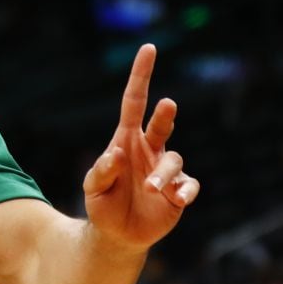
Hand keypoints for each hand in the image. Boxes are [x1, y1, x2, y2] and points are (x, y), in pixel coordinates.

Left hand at [82, 44, 199, 250]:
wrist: (118, 235)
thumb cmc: (103, 204)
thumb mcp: (93, 188)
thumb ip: (102, 171)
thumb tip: (117, 153)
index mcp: (126, 140)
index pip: (134, 101)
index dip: (142, 75)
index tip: (149, 48)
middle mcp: (149, 149)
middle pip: (162, 123)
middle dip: (166, 114)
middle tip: (168, 104)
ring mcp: (165, 169)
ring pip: (174, 160)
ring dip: (163, 174)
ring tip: (150, 189)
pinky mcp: (179, 191)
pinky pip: (189, 185)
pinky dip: (185, 191)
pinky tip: (176, 199)